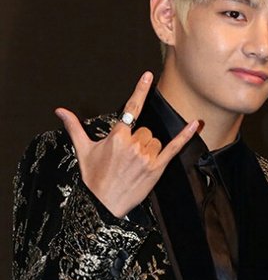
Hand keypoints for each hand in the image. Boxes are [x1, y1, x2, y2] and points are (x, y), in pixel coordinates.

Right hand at [55, 71, 198, 217]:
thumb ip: (74, 127)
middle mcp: (133, 144)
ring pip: (156, 141)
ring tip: (136, 166)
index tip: (148, 75)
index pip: (131, 108)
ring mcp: (146, 156)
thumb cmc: (93, 177)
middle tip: (127, 159)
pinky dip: (186, 135)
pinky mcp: (157, 168)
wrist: (102, 204)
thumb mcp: (83, 150)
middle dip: (138, 141)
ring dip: (149, 150)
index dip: (140, 90)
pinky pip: (174, 147)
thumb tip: (60, 111)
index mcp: (117, 136)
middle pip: (146, 131)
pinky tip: (196, 123)